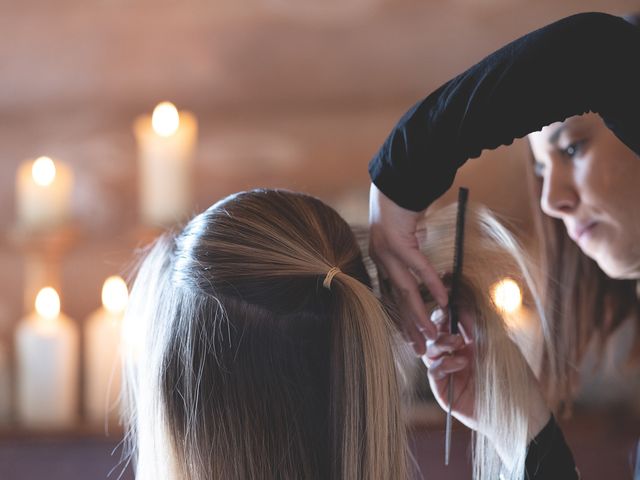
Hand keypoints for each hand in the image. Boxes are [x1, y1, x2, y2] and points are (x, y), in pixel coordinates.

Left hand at [369, 183, 448, 353]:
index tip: (411, 338)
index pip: (390, 297)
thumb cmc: (404, 208)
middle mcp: (380, 260)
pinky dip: (432, 284)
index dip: (401, 319)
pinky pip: (419, 267)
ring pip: (406, 291)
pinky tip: (444, 299)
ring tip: (431, 335)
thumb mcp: (407, 238)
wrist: (396, 181)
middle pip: (396, 301)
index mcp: (381, 262)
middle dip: (409, 327)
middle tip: (420, 350)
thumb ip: (412, 256)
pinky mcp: (398, 242)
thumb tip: (425, 273)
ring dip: (420, 315)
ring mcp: (387, 252)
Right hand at [424, 308, 551, 442]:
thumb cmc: (515, 377)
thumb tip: (461, 304)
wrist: (522, 412)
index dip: (444, 312)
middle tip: (450, 324)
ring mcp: (448, 373)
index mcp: (468, 342)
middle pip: (433, 334)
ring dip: (440, 342)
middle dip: (439, 326)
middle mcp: (455, 355)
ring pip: (429, 351)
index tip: (446, 302)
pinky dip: (443, 363)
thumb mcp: (498, 345)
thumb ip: (478, 327)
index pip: (447, 322)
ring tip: (458, 343)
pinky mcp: (444, 390)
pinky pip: (433, 372)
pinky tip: (460, 362)